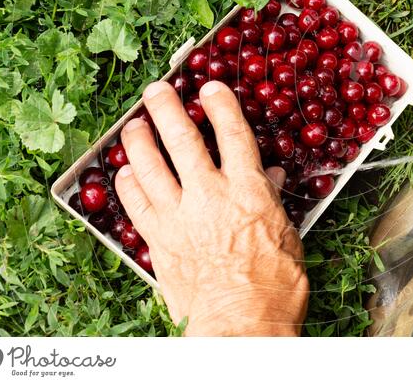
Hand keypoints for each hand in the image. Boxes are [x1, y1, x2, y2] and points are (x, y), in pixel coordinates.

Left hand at [114, 80, 308, 335]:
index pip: (232, 133)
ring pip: (150, 167)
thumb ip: (272, 199)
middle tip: (156, 90)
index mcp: (247, 190)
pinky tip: (126, 173)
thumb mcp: (286, 234)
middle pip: (181, 139)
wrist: (241, 324)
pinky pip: (135, 205)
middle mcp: (209, 195)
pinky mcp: (158, 241)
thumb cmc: (273, 285)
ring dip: (139, 141)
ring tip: (133, 125)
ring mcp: (178, 217)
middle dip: (166, 108)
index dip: (220, 105)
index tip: (210, 87)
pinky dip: (128, 185)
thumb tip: (271, 176)